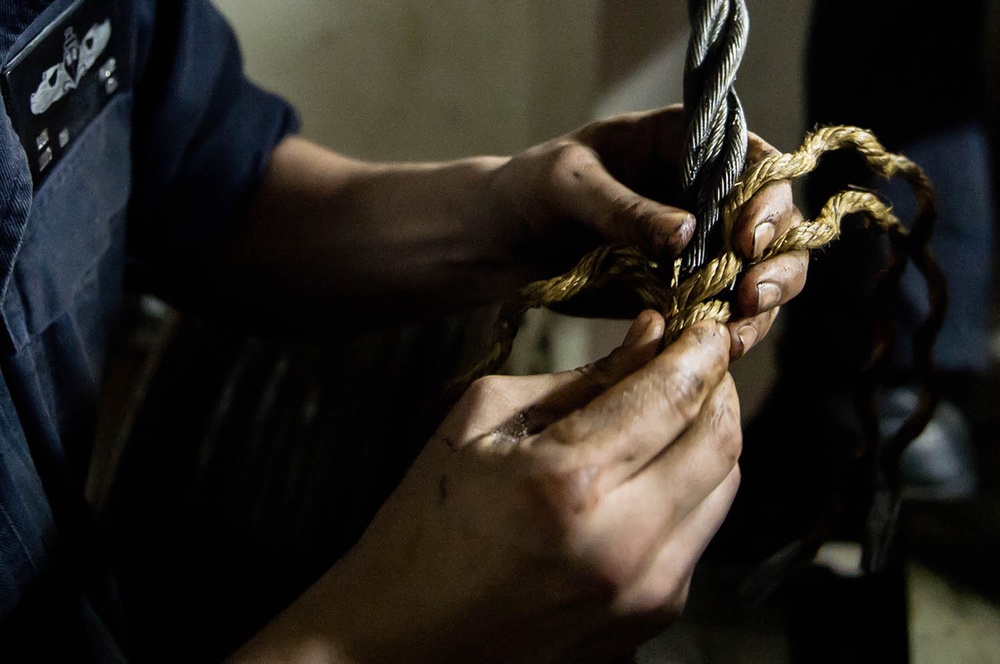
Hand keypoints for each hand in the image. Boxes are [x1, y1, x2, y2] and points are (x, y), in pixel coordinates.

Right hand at [236, 312, 740, 662]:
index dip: (700, 348)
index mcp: (569, 482)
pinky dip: (687, 491)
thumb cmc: (426, 527)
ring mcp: (645, 592)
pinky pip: (697, 535)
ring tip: (669, 412)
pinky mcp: (650, 619)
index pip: (673, 396)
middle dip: (717, 387)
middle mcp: (623, 543)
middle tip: (694, 359)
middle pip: (721, 442)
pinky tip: (646, 476)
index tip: (703, 324)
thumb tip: (649, 337)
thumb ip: (576, 379)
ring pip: (724, 490)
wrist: (404, 642)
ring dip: (707, 438)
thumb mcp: (481, 424)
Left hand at [487, 104, 807, 359]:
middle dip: (777, 261)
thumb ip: (623, 208)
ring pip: (761, 273)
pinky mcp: (683, 289)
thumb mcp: (567, 184)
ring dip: (760, 307)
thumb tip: (686, 235)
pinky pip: (722, 311)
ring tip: (734, 336)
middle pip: (776, 222)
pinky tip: (715, 350)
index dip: (765, 198)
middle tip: (751, 296)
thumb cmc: (530, 189)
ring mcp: (701, 245)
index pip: (754, 161)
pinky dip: (726, 332)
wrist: (500, 241)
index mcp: (685, 142)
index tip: (747, 238)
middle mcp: (706, 192)